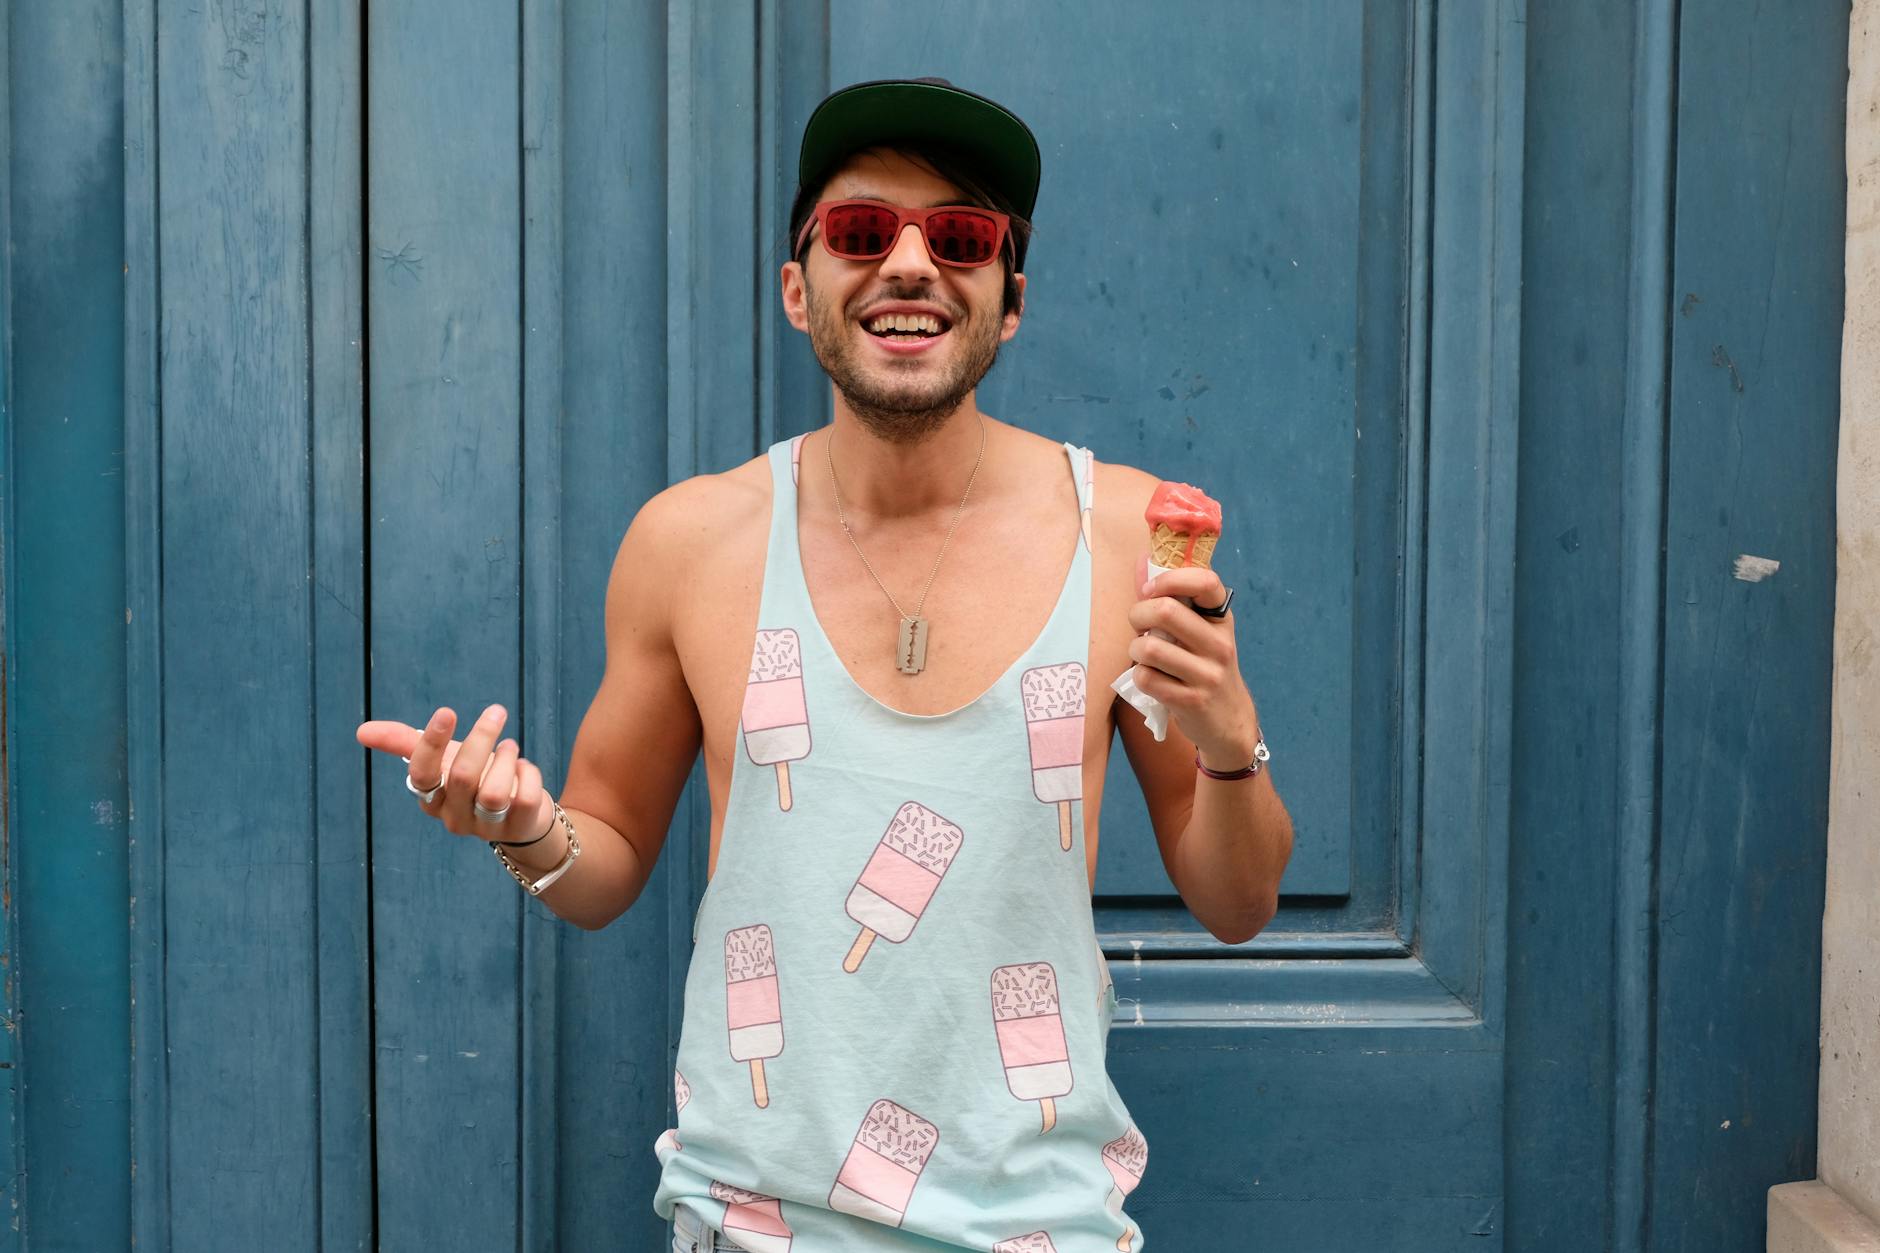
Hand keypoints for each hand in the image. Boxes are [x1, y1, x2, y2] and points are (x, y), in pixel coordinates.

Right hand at [355, 704, 556, 843]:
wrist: (518, 814)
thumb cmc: (474, 779)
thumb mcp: (443, 758)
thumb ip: (405, 743)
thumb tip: (361, 731)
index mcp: (431, 799)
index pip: (423, 775)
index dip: (432, 743)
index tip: (447, 711)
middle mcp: (454, 818)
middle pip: (463, 777)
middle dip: (481, 738)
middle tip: (496, 712)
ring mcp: (487, 827)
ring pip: (494, 792)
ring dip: (506, 758)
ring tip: (509, 747)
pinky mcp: (519, 827)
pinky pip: (526, 797)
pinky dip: (529, 773)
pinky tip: (523, 768)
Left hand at [1125, 551, 1260, 767]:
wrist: (1228, 721)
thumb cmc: (1205, 667)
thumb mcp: (1201, 632)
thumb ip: (1172, 598)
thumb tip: (1140, 561)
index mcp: (1222, 619)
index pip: (1205, 581)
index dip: (1170, 578)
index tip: (1150, 590)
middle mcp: (1220, 644)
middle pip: (1165, 611)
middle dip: (1138, 614)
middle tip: (1138, 625)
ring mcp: (1207, 675)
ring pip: (1149, 647)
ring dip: (1135, 649)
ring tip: (1144, 655)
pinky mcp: (1191, 701)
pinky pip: (1146, 678)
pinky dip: (1140, 676)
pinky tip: (1151, 678)